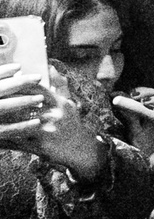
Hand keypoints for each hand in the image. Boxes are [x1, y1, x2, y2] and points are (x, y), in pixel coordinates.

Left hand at [0, 67, 103, 181]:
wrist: (81, 151)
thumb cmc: (72, 125)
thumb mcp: (69, 104)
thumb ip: (59, 85)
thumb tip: (50, 67)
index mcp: (60, 104)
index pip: (37, 90)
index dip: (21, 85)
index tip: (9, 81)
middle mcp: (54, 116)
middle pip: (24, 106)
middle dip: (8, 101)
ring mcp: (47, 132)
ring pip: (18, 123)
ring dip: (4, 120)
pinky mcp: (40, 147)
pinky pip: (18, 142)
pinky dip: (6, 139)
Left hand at [114, 88, 153, 168]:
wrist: (152, 164)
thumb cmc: (142, 147)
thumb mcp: (133, 130)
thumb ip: (129, 117)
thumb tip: (117, 101)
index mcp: (153, 112)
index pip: (151, 93)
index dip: (143, 90)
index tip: (132, 93)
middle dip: (151, 93)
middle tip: (140, 97)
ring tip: (148, 103)